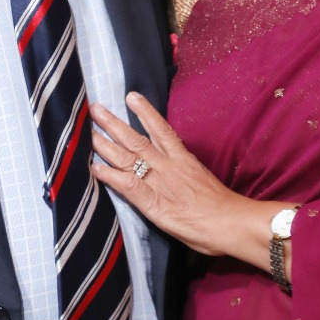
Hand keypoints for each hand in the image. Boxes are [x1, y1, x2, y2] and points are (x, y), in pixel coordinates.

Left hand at [91, 93, 286, 274]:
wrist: (230, 222)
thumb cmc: (223, 207)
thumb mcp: (205, 180)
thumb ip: (188, 173)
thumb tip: (180, 173)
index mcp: (183, 159)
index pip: (161, 130)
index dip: (145, 113)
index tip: (131, 96)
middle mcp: (168, 165)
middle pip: (137, 140)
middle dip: (114, 124)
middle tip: (96, 108)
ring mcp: (159, 182)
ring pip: (128, 157)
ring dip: (106, 144)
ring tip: (89, 131)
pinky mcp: (152, 203)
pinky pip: (127, 185)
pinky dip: (110, 175)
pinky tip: (95, 167)